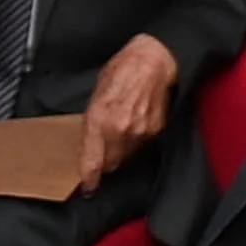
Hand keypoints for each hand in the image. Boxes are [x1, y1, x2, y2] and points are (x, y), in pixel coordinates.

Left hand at [74, 34, 179, 190]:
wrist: (156, 58)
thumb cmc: (124, 68)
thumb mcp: (97, 93)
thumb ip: (93, 120)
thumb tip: (91, 141)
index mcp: (98, 119)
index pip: (92, 161)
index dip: (89, 178)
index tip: (88, 186)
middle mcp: (119, 130)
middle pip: (110, 163)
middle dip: (106, 161)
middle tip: (104, 150)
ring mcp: (140, 131)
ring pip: (127, 155)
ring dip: (122, 150)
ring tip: (123, 128)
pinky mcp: (156, 129)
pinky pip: (142, 144)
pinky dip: (138, 139)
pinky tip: (137, 121)